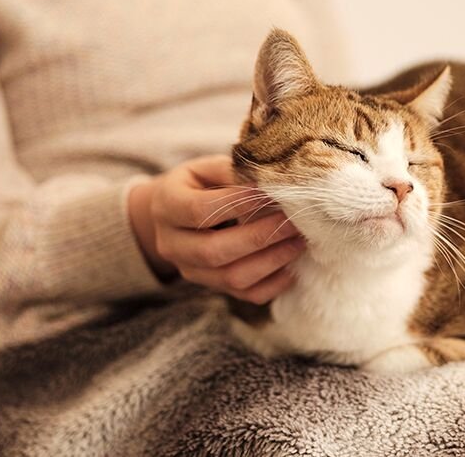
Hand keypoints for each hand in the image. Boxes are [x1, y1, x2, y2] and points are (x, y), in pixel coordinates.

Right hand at [128, 155, 302, 302]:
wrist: (175, 215)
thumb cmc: (198, 184)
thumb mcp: (207, 168)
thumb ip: (232, 171)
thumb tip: (270, 180)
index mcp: (166, 206)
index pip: (200, 211)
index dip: (238, 203)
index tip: (270, 192)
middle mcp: (171, 244)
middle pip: (214, 251)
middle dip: (260, 237)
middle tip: (293, 222)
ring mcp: (190, 270)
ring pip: (231, 278)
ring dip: (271, 261)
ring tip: (298, 241)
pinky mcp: (212, 287)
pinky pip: (245, 295)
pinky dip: (273, 284)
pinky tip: (292, 266)